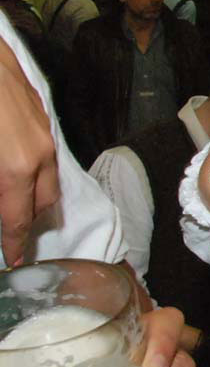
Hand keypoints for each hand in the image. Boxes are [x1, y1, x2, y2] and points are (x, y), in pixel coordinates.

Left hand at [0, 38, 58, 263]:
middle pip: (44, 202)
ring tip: (9, 193)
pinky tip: (8, 152)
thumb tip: (0, 210)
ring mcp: (42, 128)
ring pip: (48, 172)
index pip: (18, 221)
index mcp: (15, 171)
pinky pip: (43, 146)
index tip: (14, 261)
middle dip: (28, 220)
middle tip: (9, 229)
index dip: (15, 245)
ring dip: (31, 190)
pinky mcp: (38, 106)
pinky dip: (30, 162)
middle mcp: (38, 154)